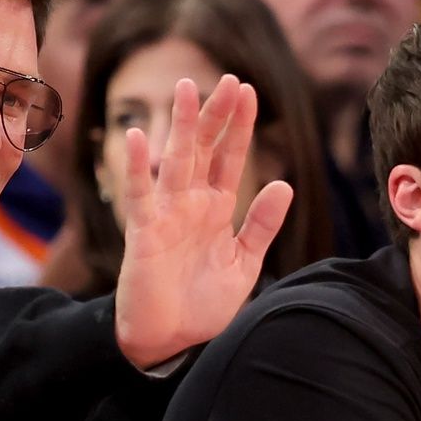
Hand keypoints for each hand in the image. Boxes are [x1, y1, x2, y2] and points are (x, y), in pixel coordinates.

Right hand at [112, 74, 292, 368]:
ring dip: (180, 126)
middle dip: (214, 115)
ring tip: (186, 89)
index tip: (249, 91)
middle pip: (203, 149)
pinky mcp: (144, 233)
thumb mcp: (244, 264)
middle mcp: (190, 204)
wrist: (172, 342)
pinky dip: (136, 167)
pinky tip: (136, 138)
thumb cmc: (204, 305)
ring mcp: (166, 215)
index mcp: (216, 209)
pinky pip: (139, 195)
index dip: (239, 126)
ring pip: (175, 161)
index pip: (229, 157)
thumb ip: (261, 225)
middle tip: (227, 79)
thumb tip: (284, 184)